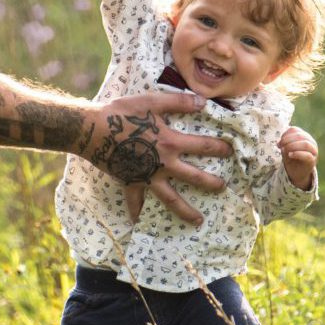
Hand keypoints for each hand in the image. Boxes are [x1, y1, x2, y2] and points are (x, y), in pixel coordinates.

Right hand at [82, 91, 231, 225]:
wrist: (92, 130)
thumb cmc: (121, 113)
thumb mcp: (151, 102)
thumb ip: (178, 102)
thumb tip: (202, 103)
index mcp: (170, 142)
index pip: (202, 146)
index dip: (219, 147)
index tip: (231, 151)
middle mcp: (163, 164)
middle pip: (193, 177)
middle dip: (211, 183)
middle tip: (223, 188)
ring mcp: (147, 176)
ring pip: (170, 198)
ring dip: (185, 210)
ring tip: (198, 220)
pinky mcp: (130, 182)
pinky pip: (134, 201)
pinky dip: (136, 211)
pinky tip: (138, 222)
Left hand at [279, 126, 317, 190]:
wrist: (297, 172)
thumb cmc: (291, 158)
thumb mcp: (286, 149)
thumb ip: (284, 143)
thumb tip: (279, 142)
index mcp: (304, 136)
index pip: (295, 130)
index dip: (285, 134)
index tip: (278, 143)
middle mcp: (311, 142)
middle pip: (300, 135)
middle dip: (287, 140)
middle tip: (280, 146)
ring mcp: (313, 151)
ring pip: (305, 144)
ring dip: (292, 146)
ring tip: (284, 150)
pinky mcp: (313, 160)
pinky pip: (307, 155)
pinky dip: (297, 154)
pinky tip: (290, 155)